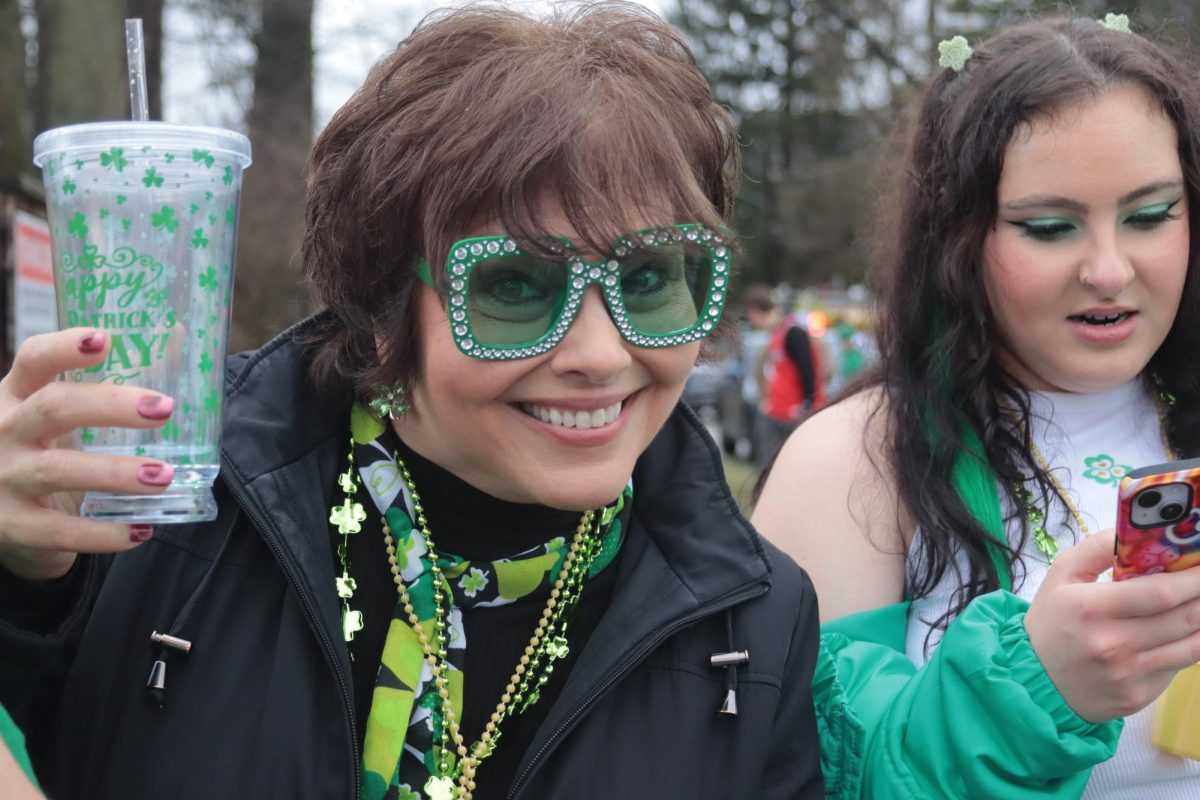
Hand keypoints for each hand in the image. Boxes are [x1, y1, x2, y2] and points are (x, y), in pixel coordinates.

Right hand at [0, 329, 177, 580]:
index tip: (105, 340)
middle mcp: (3, 430)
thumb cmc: (43, 449)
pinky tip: (141, 529)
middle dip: (110, 406)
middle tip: (164, 408)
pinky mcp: (12, 525)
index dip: (65, 348)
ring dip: (115, 472)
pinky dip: (102, 533)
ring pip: (58, 469)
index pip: (33, 360)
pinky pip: (58, 530)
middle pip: (53, 408)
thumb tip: (178, 336)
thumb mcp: (63, 413)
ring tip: (165, 475)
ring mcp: (3, 478)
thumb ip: (110, 383)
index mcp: (16, 394)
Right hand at [1025, 530, 1199, 721]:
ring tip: (1198, 606)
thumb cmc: (1050, 622)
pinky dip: (1186, 648)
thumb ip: (1095, 548)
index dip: (1192, 579)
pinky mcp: (1138, 696)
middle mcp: (1112, 644)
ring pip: (1190, 647)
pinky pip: (1176, 668)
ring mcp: (1128, 675)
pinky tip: (1180, 634)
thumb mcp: (1060, 576)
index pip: (1158, 592)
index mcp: (1090, 608)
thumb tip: (1134, 532)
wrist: (1034, 681)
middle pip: (1183, 619)